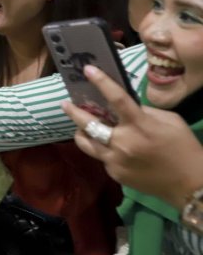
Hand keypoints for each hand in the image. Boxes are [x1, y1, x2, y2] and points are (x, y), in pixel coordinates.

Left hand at [61, 64, 202, 209]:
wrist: (189, 184)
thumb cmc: (182, 147)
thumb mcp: (169, 121)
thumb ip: (144, 112)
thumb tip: (124, 106)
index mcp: (140, 125)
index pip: (117, 99)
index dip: (101, 82)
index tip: (87, 70)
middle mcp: (123, 142)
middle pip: (89, 124)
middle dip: (74, 112)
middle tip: (65, 103)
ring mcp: (115, 160)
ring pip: (86, 143)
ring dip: (80, 132)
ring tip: (79, 126)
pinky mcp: (114, 173)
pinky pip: (101, 157)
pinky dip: (102, 149)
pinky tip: (109, 147)